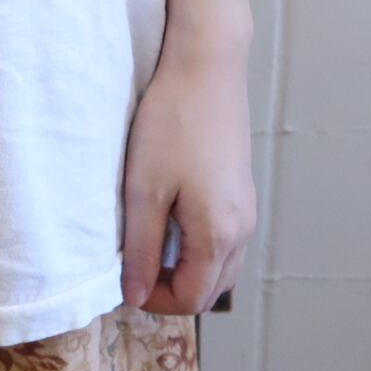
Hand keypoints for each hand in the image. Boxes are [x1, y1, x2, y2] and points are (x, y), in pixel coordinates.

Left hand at [119, 43, 255, 313]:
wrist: (206, 69)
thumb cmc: (171, 125)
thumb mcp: (144, 189)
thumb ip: (141, 247)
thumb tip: (136, 295)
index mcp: (219, 236)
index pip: (191, 300)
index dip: (155, 300)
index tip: (124, 280)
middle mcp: (242, 230)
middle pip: (210, 289)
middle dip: (172, 289)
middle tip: (134, 264)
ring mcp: (247, 210)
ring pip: (221, 266)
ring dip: (186, 268)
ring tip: (148, 241)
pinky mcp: (241, 190)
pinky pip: (225, 239)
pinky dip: (199, 246)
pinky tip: (170, 217)